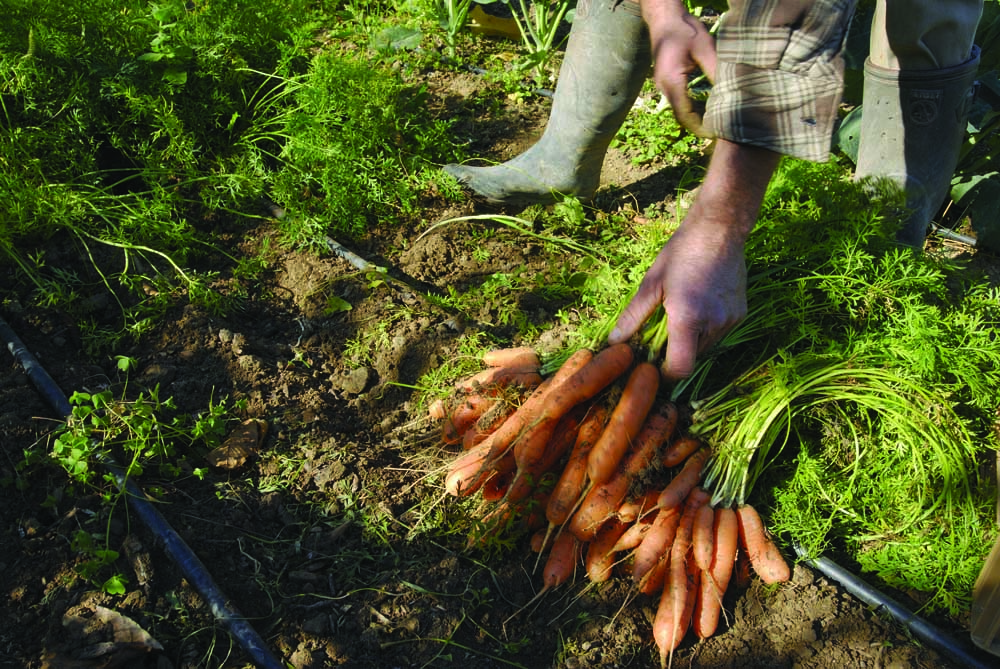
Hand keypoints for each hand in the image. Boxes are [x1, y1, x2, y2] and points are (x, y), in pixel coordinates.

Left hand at [609, 211, 747, 379]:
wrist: (718, 230)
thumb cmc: (680, 253)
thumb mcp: (651, 283)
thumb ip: (633, 316)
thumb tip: (614, 342)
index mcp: (688, 317)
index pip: (680, 368)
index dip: (665, 373)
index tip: (653, 364)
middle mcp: (714, 323)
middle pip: (692, 358)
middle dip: (675, 352)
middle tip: (660, 332)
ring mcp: (731, 320)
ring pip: (706, 347)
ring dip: (691, 340)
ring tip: (680, 314)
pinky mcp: (741, 314)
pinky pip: (719, 333)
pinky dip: (706, 329)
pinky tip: (698, 306)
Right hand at [640, 0, 716, 135]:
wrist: (663, 18)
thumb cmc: (684, 30)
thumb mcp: (705, 48)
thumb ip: (716, 71)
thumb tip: (732, 92)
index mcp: (672, 82)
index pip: (686, 114)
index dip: (701, 128)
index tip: (717, 135)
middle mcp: (664, 88)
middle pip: (682, 116)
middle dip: (700, 127)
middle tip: (720, 133)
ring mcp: (663, 86)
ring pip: (680, 110)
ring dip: (696, 118)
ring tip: (717, 124)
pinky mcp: (666, 82)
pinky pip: (679, 101)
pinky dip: (692, 108)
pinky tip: (707, 108)